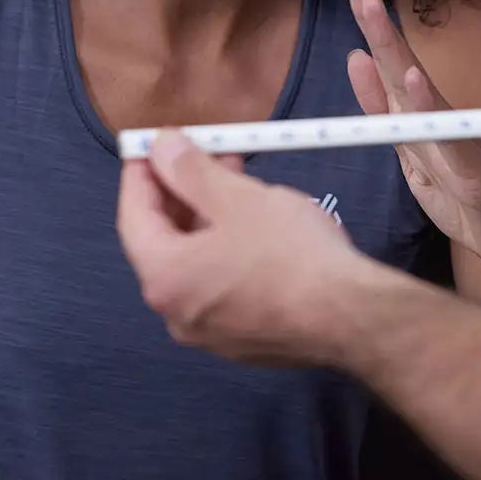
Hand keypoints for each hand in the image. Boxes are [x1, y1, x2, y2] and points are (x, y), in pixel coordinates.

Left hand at [117, 131, 362, 367]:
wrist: (347, 315)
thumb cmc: (290, 254)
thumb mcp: (239, 198)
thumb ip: (191, 171)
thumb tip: (160, 147)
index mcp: (165, 278)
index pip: (133, 216)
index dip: (141, 173)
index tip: (153, 143)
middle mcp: (176, 311)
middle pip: (164, 240)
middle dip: (181, 191)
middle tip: (204, 152)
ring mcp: (209, 330)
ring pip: (196, 261)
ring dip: (208, 216)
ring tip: (239, 178)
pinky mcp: (241, 336)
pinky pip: (220, 282)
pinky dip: (227, 247)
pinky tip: (258, 223)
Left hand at [345, 0, 480, 279]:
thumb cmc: (470, 203)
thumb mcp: (412, 159)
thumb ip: (384, 112)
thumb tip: (356, 58)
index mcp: (420, 118)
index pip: (389, 60)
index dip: (371, 19)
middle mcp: (439, 120)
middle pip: (399, 61)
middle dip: (375, 17)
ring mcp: (458, 143)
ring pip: (418, 90)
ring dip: (394, 47)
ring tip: (374, 8)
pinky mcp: (474, 174)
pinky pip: (447, 137)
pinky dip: (429, 107)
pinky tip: (413, 78)